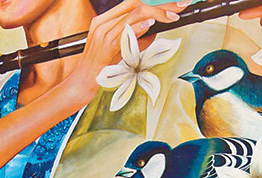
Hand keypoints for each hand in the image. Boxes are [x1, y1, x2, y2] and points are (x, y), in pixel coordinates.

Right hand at [68, 0, 190, 101]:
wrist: (80, 85)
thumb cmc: (100, 71)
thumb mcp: (121, 51)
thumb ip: (136, 40)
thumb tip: (154, 31)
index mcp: (106, 21)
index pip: (134, 3)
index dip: (156, 2)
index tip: (176, 4)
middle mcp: (103, 22)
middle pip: (135, 3)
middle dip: (161, 4)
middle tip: (181, 6)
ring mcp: (102, 32)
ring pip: (132, 13)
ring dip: (156, 13)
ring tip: (173, 16)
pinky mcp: (105, 45)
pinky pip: (124, 31)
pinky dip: (139, 26)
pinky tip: (151, 24)